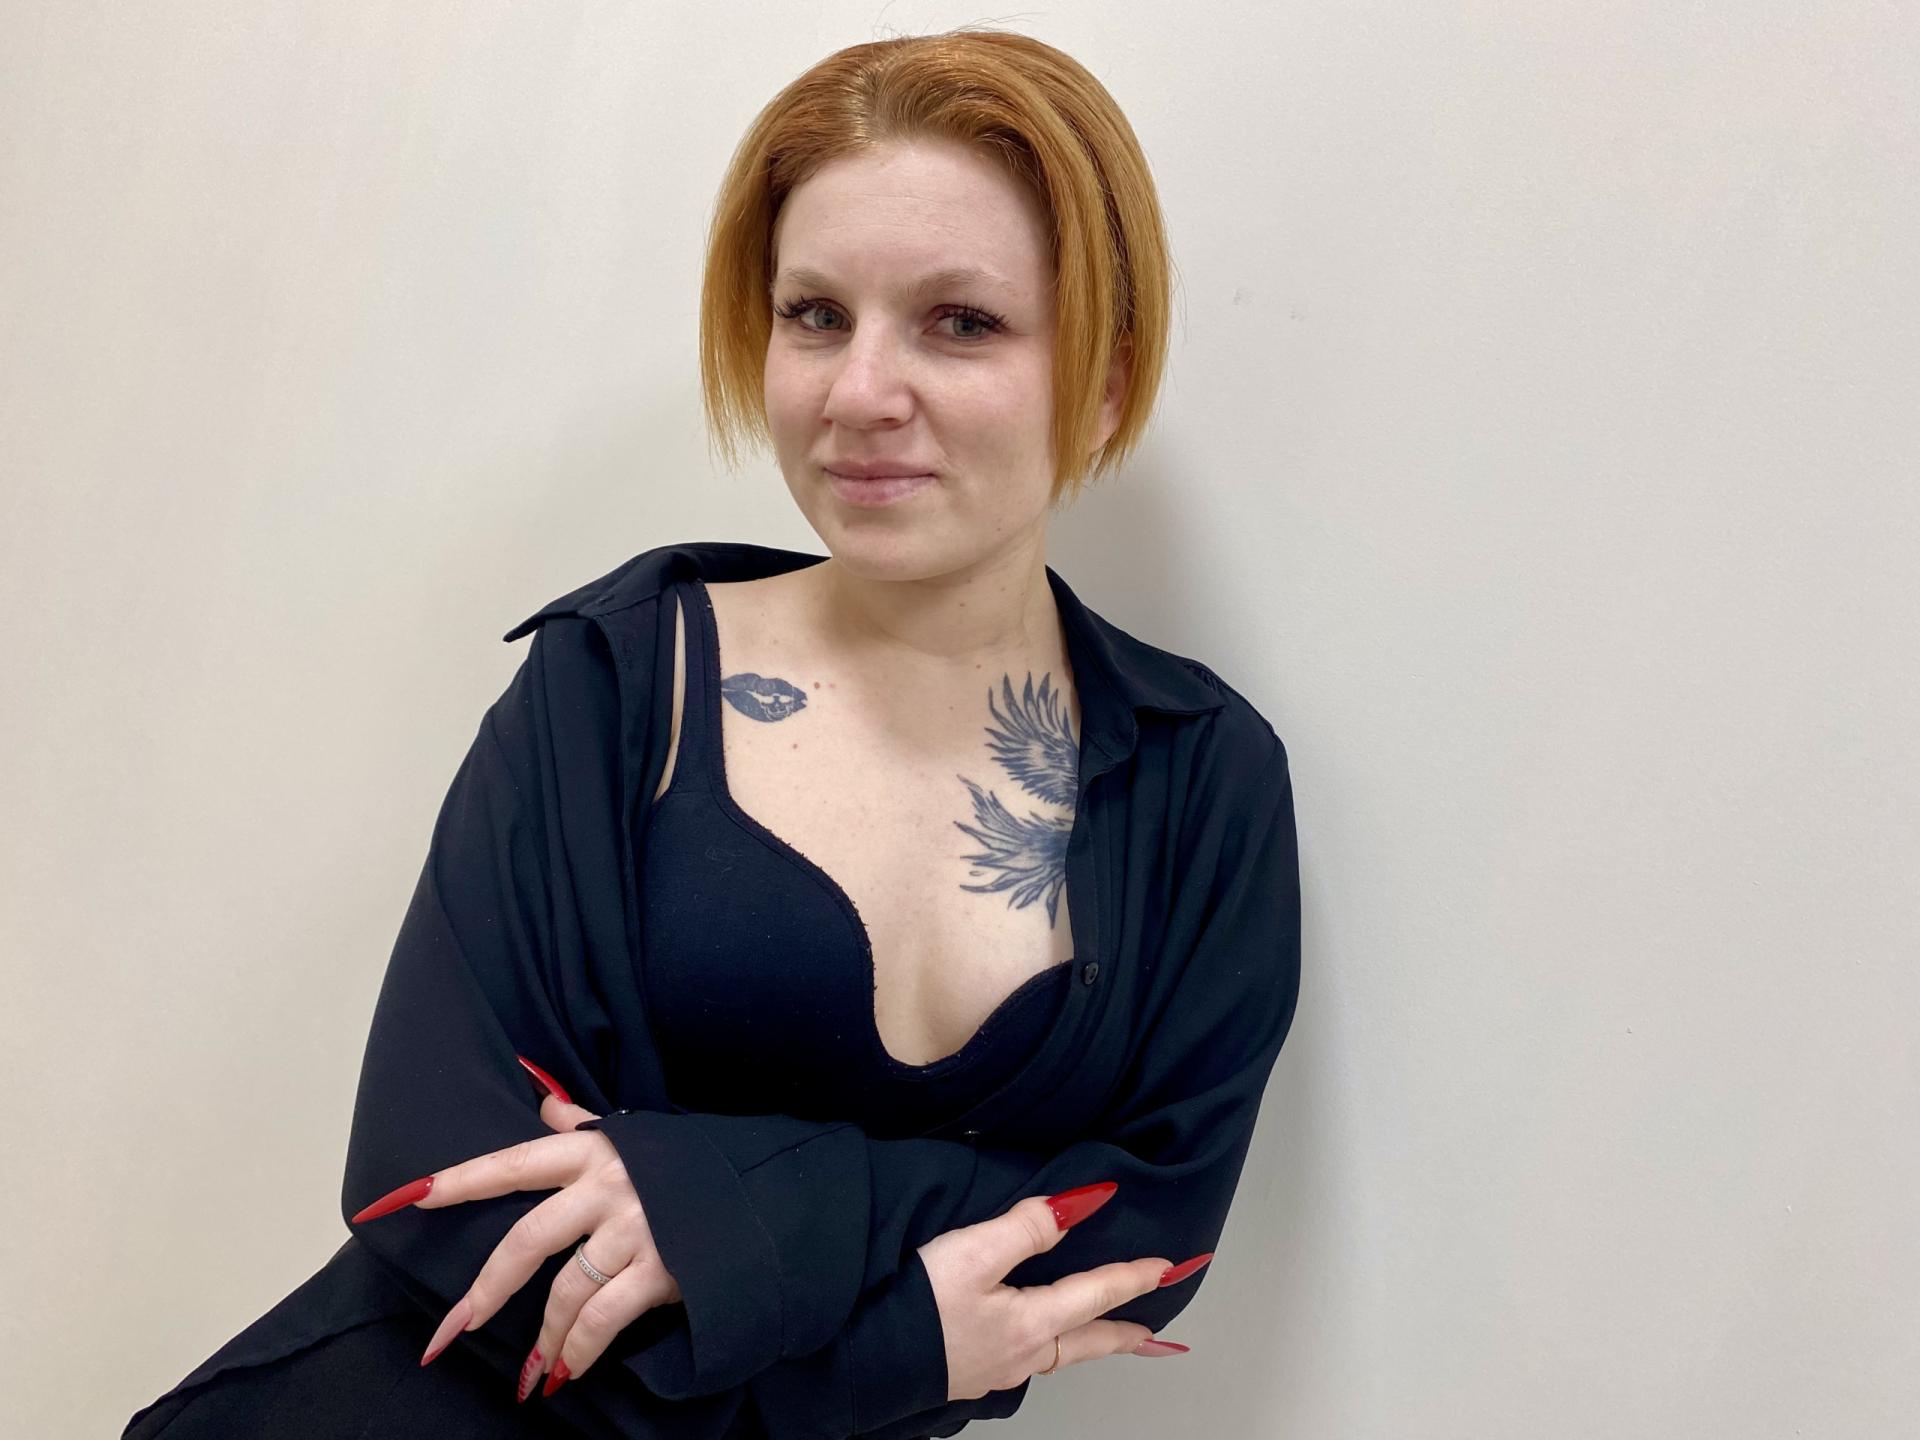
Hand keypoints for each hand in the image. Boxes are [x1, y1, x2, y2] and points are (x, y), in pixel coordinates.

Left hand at [349, 1059, 681, 1401]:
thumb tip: (540, 1100)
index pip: (514, 1161)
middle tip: (450, 1332)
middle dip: (484, 1293)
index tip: (406, 1198)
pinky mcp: (661, 1269)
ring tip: (534, 1369)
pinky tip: (567, 1370)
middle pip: (526, 1241)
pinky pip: (601, 1320)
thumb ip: (584, 1125)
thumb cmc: (694, 1165)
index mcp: (597, 1150)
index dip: (460, 1180)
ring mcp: (636, 1229)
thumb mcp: (639, 1136)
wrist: (771, 1191)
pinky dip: (580, 1351)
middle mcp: (610, 1186)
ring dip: (544, 1337)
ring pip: (564, 1292)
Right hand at [917, 1184, 1202, 1401]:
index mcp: (1030, 1323)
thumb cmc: (913, 1304)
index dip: (1133, 1276)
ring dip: (1091, 1344)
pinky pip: (1029, 1361)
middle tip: (1160, 1339)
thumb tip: (1082, 1205)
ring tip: (1109, 1339)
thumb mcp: (973, 1251)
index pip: (1095, 1294)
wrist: (859, 1360)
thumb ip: (1029, 1226)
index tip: (1169, 1265)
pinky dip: (1052, 1350)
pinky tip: (1037, 1347)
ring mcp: (994, 1369)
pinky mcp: (969, 1371)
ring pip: (1060, 1354)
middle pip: (1088, 1341)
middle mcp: (1021, 1354)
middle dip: (1126, 1335)